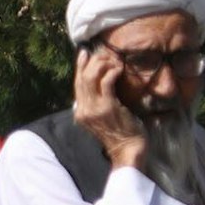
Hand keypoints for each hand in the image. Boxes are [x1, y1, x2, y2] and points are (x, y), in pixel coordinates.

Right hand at [73, 45, 147, 169]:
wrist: (127, 150)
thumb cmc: (120, 134)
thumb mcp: (101, 119)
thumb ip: (96, 104)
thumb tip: (98, 85)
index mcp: (80, 112)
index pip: (76, 83)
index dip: (80, 66)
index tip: (85, 53)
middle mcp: (83, 109)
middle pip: (81, 78)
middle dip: (92, 62)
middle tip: (105, 55)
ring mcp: (94, 108)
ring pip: (90, 77)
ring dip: (102, 65)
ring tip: (113, 61)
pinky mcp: (108, 107)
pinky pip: (106, 82)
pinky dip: (111, 72)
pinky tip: (119, 70)